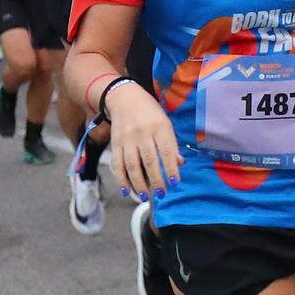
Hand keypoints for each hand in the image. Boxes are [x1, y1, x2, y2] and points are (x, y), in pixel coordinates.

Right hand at [101, 81, 180, 199]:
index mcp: (160, 127)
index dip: (171, 169)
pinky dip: (121, 179)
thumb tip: (180, 165)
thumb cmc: (150, 113)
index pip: (167, 151)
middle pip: (149, 161)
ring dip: (138, 184)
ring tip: (145, 196)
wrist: (124, 98)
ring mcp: (127, 138)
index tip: (175, 183)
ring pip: (132, 165)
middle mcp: (143, 133)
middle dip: (156, 180)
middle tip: (161, 194)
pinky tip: (127, 190)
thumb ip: (172, 145)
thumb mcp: (166, 124)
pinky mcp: (115, 143)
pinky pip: (117, 164)